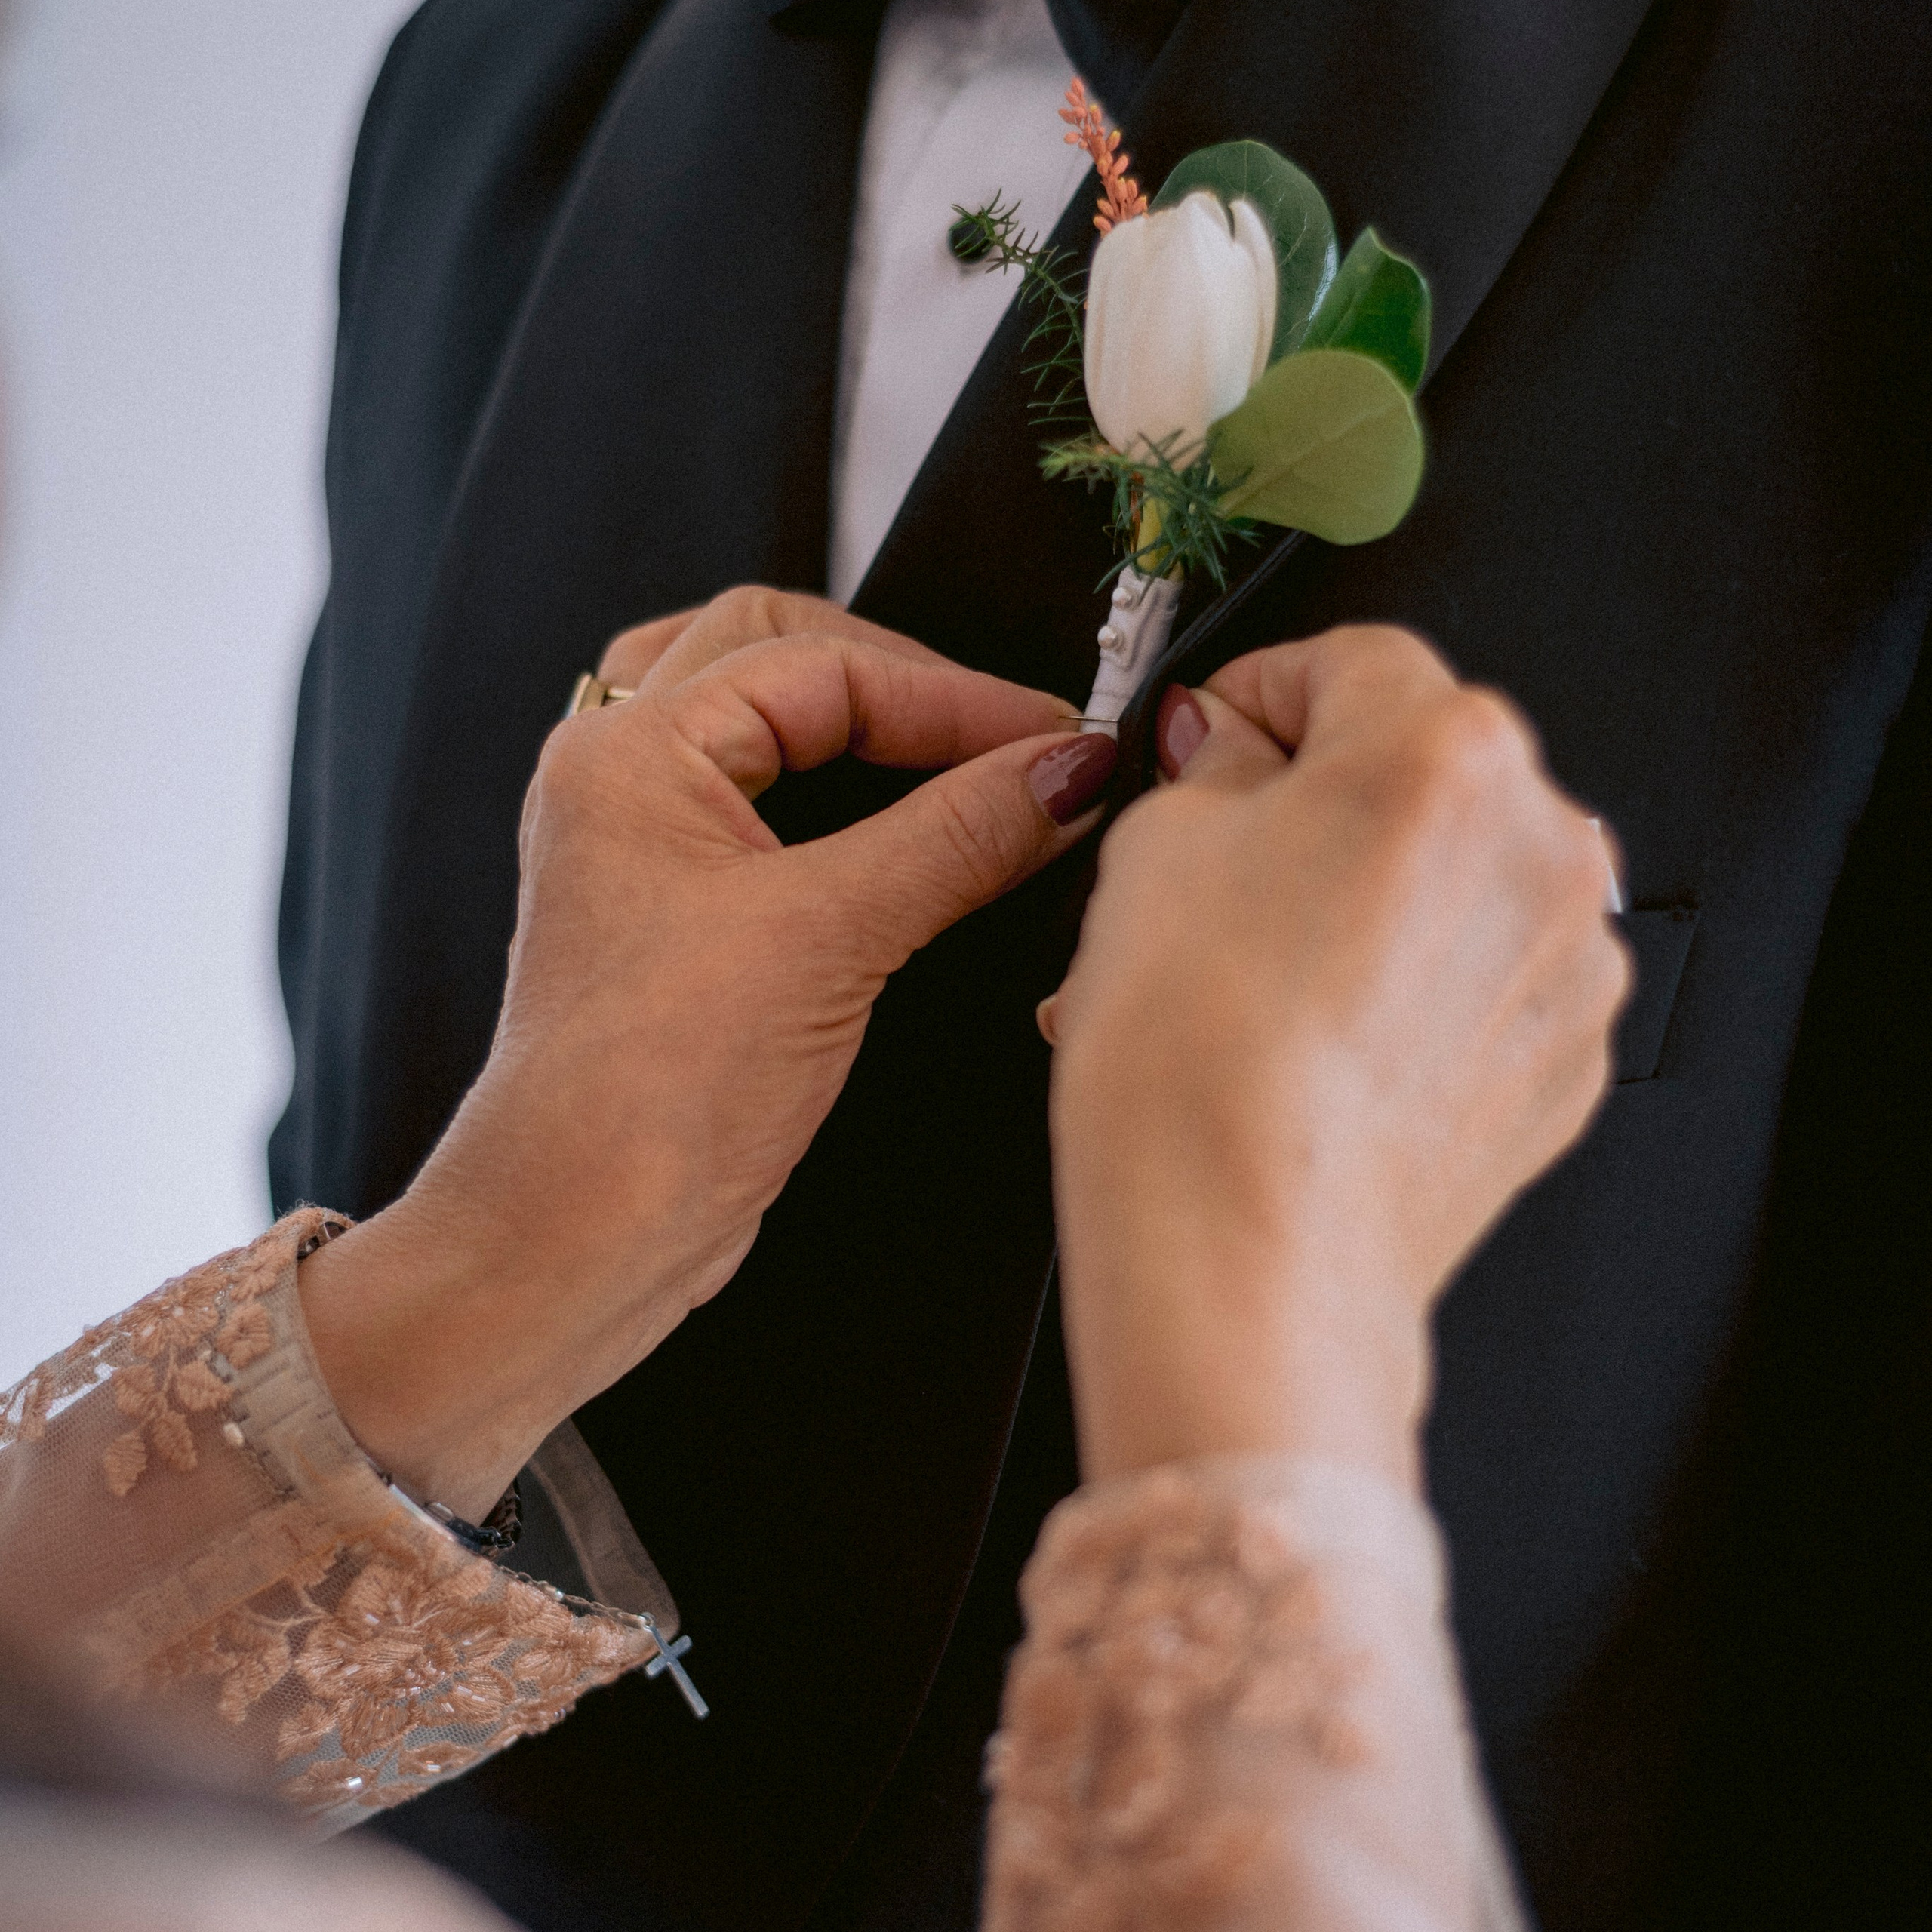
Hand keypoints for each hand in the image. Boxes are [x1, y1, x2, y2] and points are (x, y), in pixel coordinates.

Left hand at [301, 588, 1116, 1515]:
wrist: (579, 1234)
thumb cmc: (652, 1090)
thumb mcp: (827, 938)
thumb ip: (957, 836)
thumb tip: (1067, 769)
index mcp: (630, 753)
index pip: (821, 665)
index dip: (955, 697)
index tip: (1058, 739)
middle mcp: (624, 781)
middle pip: (774, 655)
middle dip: (901, 681)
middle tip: (1010, 734)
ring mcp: (647, 848)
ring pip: (761, 723)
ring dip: (860, 723)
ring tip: (958, 751)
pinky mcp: (682, 918)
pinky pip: (767, 807)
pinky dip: (844, 797)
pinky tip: (908, 827)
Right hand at [1044, 626, 1628, 1486]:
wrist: (1247, 1250)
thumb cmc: (1199, 1060)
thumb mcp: (1156, 849)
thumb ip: (1216, 767)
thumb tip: (1239, 747)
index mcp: (1446, 752)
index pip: (1353, 662)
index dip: (1264, 693)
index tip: (1219, 735)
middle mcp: (1543, 844)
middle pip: (1422, 773)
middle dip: (1322, 801)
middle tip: (1220, 861)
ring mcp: (1572, 964)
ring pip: (1456, 884)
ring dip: (1369, 899)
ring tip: (1255, 974)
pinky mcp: (1568, 1064)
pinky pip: (1486, 983)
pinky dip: (1414, 989)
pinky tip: (1317, 1037)